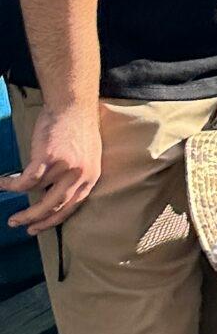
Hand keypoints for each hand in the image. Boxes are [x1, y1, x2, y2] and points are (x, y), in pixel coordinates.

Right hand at [0, 102, 102, 234]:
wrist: (73, 104)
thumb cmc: (76, 128)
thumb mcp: (84, 157)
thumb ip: (72, 177)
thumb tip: (50, 194)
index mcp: (91, 177)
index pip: (71, 208)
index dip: (52, 221)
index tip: (37, 228)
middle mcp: (80, 176)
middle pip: (53, 206)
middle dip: (33, 219)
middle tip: (17, 223)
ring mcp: (65, 168)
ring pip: (37, 192)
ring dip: (18, 195)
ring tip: (5, 192)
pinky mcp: (48, 159)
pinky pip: (25, 181)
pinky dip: (11, 184)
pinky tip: (1, 184)